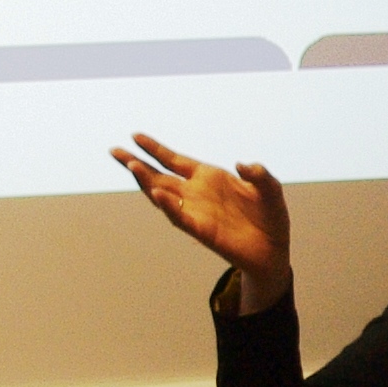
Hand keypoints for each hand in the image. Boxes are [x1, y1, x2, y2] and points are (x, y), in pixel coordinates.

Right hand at [118, 134, 289, 311]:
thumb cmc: (269, 217)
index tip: (135, 136)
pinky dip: (169, 206)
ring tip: (132, 166)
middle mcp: (196, 193)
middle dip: (136, 163)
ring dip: (147, 182)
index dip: (156, 149)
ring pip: (163, 195)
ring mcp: (196, 212)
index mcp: (208, 178)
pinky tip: (158, 194)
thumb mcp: (270, 189)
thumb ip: (259, 175)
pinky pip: (181, 217)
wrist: (273, 251)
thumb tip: (242, 165)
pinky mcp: (202, 231)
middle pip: (159, 175)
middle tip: (114, 150)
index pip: (175, 160)